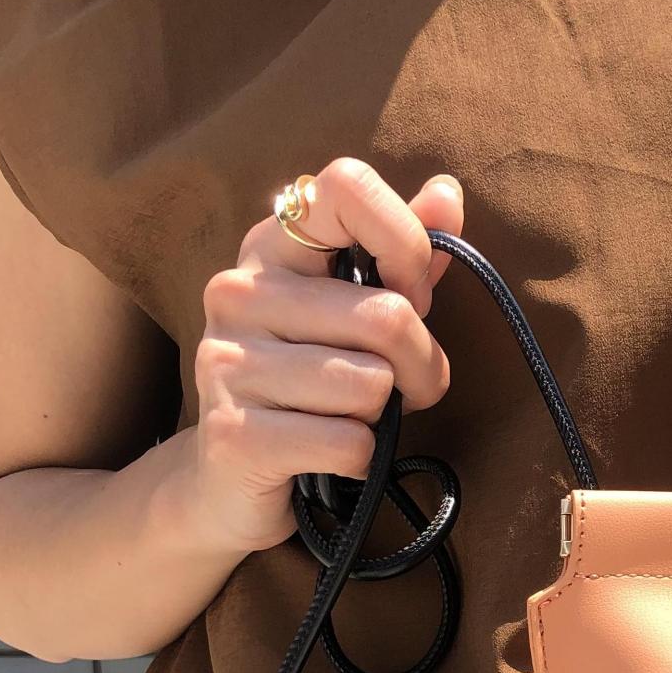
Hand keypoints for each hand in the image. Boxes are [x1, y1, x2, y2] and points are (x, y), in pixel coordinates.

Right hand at [186, 158, 463, 557]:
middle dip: (420, 366)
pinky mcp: (232, 435)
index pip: (346, 187)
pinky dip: (359, 458)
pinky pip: (348, 442)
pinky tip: (327, 456)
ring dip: (383, 417)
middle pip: (386, 315)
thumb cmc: (310, 391)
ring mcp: (227, 362)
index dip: (406, 242)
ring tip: (350, 420)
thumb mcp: (356, 315)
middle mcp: (238, 292)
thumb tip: (447, 192)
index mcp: (271, 247)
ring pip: (371, 385)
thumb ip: (402, 254)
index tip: (412, 292)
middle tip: (403, 390)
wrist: (225, 485)